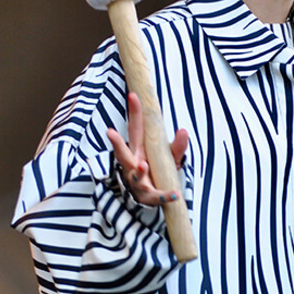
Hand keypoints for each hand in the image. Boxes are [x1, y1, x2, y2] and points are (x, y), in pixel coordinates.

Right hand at [107, 92, 188, 206]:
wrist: (151, 197)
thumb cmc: (157, 170)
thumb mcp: (169, 156)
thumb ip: (177, 146)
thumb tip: (183, 131)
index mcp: (138, 150)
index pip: (135, 129)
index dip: (134, 113)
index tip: (133, 96)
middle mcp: (133, 164)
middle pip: (123, 153)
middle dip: (116, 143)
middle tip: (109, 131)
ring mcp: (138, 181)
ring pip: (135, 176)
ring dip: (139, 171)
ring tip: (143, 165)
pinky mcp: (147, 196)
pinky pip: (155, 195)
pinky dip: (164, 195)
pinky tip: (174, 193)